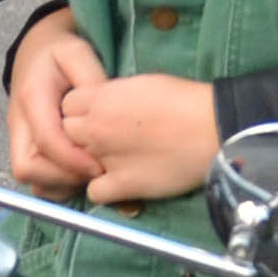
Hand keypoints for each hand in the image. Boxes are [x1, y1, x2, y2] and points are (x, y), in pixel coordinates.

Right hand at [6, 7, 105, 188]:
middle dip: (62, 177)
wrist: (37, 51)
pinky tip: (81, 172)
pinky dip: (60, 185)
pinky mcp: (27, 151)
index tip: (100, 168)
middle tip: (96, 172)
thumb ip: (92, 81)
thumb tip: (106, 114)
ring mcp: (20, 140)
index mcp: (31, 98)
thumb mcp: (78, 53)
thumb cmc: (60, 52)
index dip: (72, 160)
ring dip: (61, 184)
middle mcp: (19, 124)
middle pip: (26, 168)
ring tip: (90, 173)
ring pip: (31, 180)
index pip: (45, 140)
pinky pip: (38, 182)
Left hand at [58, 71, 222, 206]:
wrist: (211, 127)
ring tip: (114, 161)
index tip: (97, 115)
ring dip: (89, 162)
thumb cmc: (185, 100)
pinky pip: (95, 192)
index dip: (81, 111)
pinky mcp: (122, 185)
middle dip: (81, 135)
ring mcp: (105, 158)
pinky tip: (120, 183)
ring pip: (75, 162)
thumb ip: (116, 95)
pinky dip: (104, 190)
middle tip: (105, 139)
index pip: (68, 105)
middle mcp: (95, 128)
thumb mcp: (143, 84)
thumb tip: (110, 103)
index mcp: (101, 98)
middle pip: (67, 132)